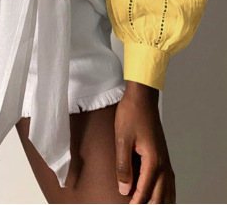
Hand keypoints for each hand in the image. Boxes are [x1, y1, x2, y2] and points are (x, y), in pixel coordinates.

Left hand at [115, 82, 175, 202]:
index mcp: (152, 160)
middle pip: (160, 194)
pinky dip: (166, 191)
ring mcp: (164, 158)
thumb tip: (124, 189)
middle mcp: (162, 162)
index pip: (145, 190)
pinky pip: (169, 179)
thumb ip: (123, 166)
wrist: (142, 97)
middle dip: (149, 204)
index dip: (136, 202)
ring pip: (168, 189)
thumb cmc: (131, 115)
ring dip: (160, 201)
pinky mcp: (162, 154)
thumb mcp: (122, 140)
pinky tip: (161, 194)